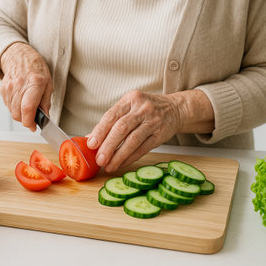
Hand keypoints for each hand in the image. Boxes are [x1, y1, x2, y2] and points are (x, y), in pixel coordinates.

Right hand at [0, 42, 53, 130]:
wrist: (20, 56)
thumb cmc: (36, 69)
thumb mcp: (48, 84)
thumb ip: (46, 102)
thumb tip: (45, 117)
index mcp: (34, 83)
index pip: (28, 109)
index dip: (30, 122)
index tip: (34, 127)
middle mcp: (19, 86)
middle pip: (18, 114)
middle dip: (26, 120)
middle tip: (33, 118)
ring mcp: (9, 88)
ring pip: (12, 112)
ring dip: (20, 115)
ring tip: (27, 108)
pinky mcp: (3, 90)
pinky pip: (8, 106)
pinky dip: (15, 108)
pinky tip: (21, 102)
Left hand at [87, 90, 213, 172]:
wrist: (176, 108)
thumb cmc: (146, 109)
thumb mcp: (129, 107)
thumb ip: (112, 121)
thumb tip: (90, 138)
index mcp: (130, 99)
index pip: (112, 115)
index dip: (100, 130)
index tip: (91, 144)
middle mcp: (142, 108)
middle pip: (122, 128)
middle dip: (108, 145)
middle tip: (99, 160)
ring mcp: (153, 121)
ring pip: (133, 140)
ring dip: (119, 155)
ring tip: (108, 166)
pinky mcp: (161, 134)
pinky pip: (143, 148)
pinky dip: (130, 158)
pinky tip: (121, 164)